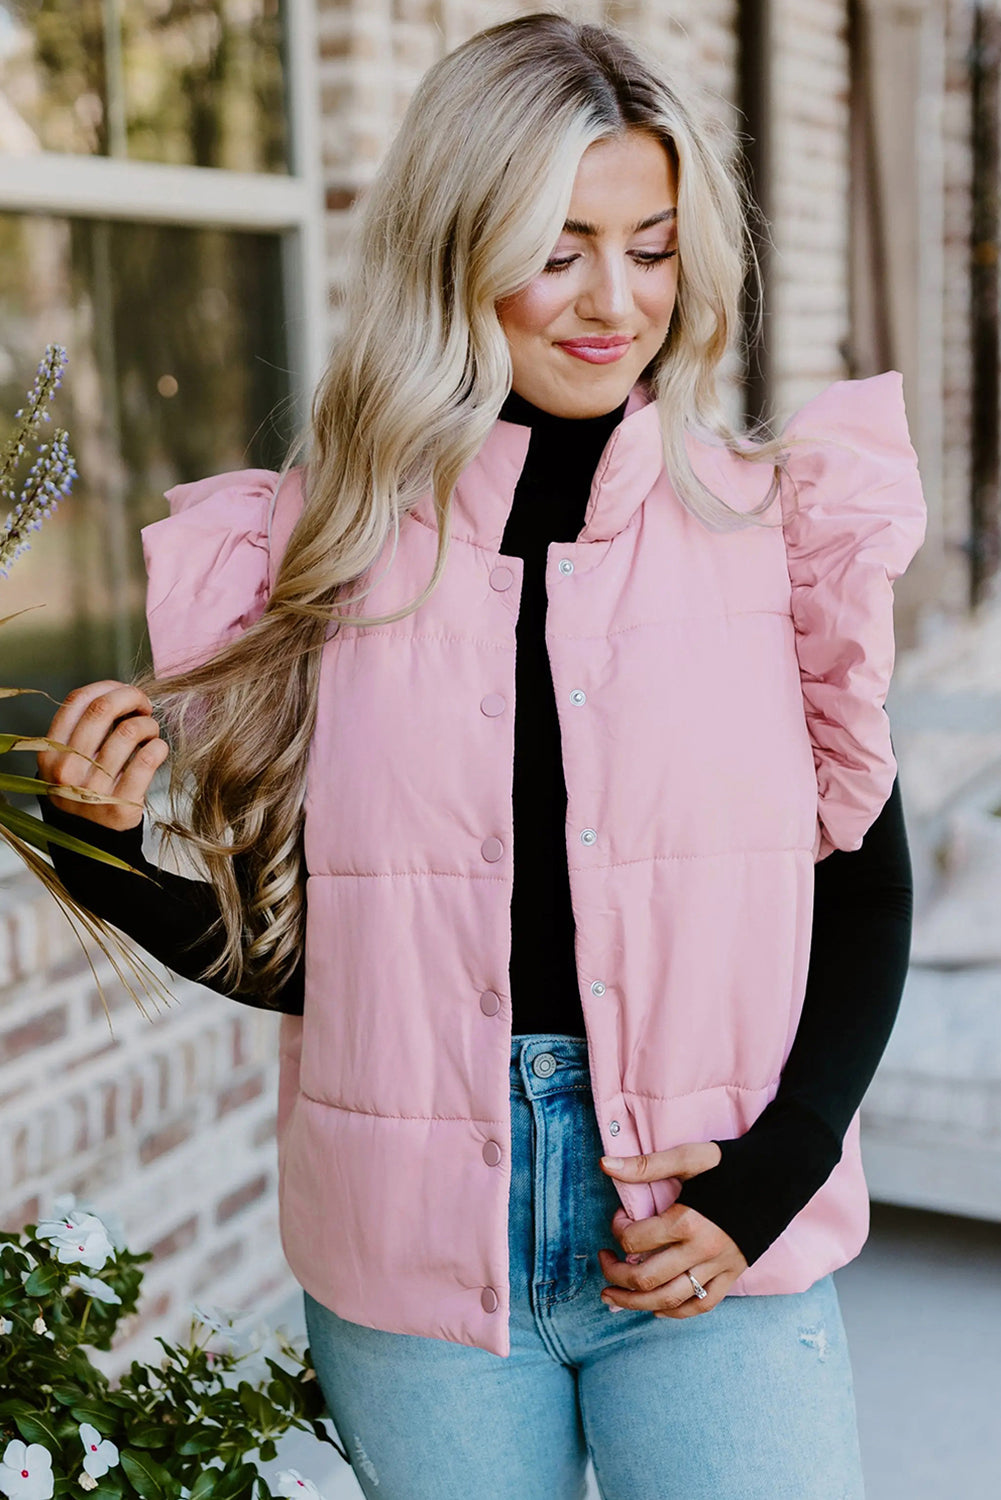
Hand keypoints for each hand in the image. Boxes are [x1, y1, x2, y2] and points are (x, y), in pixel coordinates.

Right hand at [36, 680, 168, 830]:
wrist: (92, 838)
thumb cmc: (88, 785)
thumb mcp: (71, 758)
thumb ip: (86, 727)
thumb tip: (121, 692)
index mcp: (50, 751)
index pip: (78, 700)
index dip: (108, 687)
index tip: (126, 692)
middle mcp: (66, 770)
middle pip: (103, 709)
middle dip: (132, 697)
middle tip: (144, 706)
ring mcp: (92, 789)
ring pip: (129, 731)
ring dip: (148, 725)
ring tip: (150, 733)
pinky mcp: (121, 805)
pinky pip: (147, 759)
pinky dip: (159, 746)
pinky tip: (157, 749)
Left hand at [597, 1142, 748, 1317]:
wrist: (780, 1175)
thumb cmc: (733, 1164)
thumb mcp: (690, 1158)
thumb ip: (646, 1165)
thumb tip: (604, 1164)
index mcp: (689, 1221)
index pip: (636, 1240)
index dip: (617, 1231)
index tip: (619, 1218)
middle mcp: (704, 1251)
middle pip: (646, 1278)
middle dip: (615, 1274)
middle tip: (603, 1261)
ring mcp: (720, 1268)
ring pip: (669, 1300)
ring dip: (634, 1303)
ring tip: (610, 1296)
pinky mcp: (733, 1275)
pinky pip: (701, 1305)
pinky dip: (675, 1312)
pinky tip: (655, 1307)